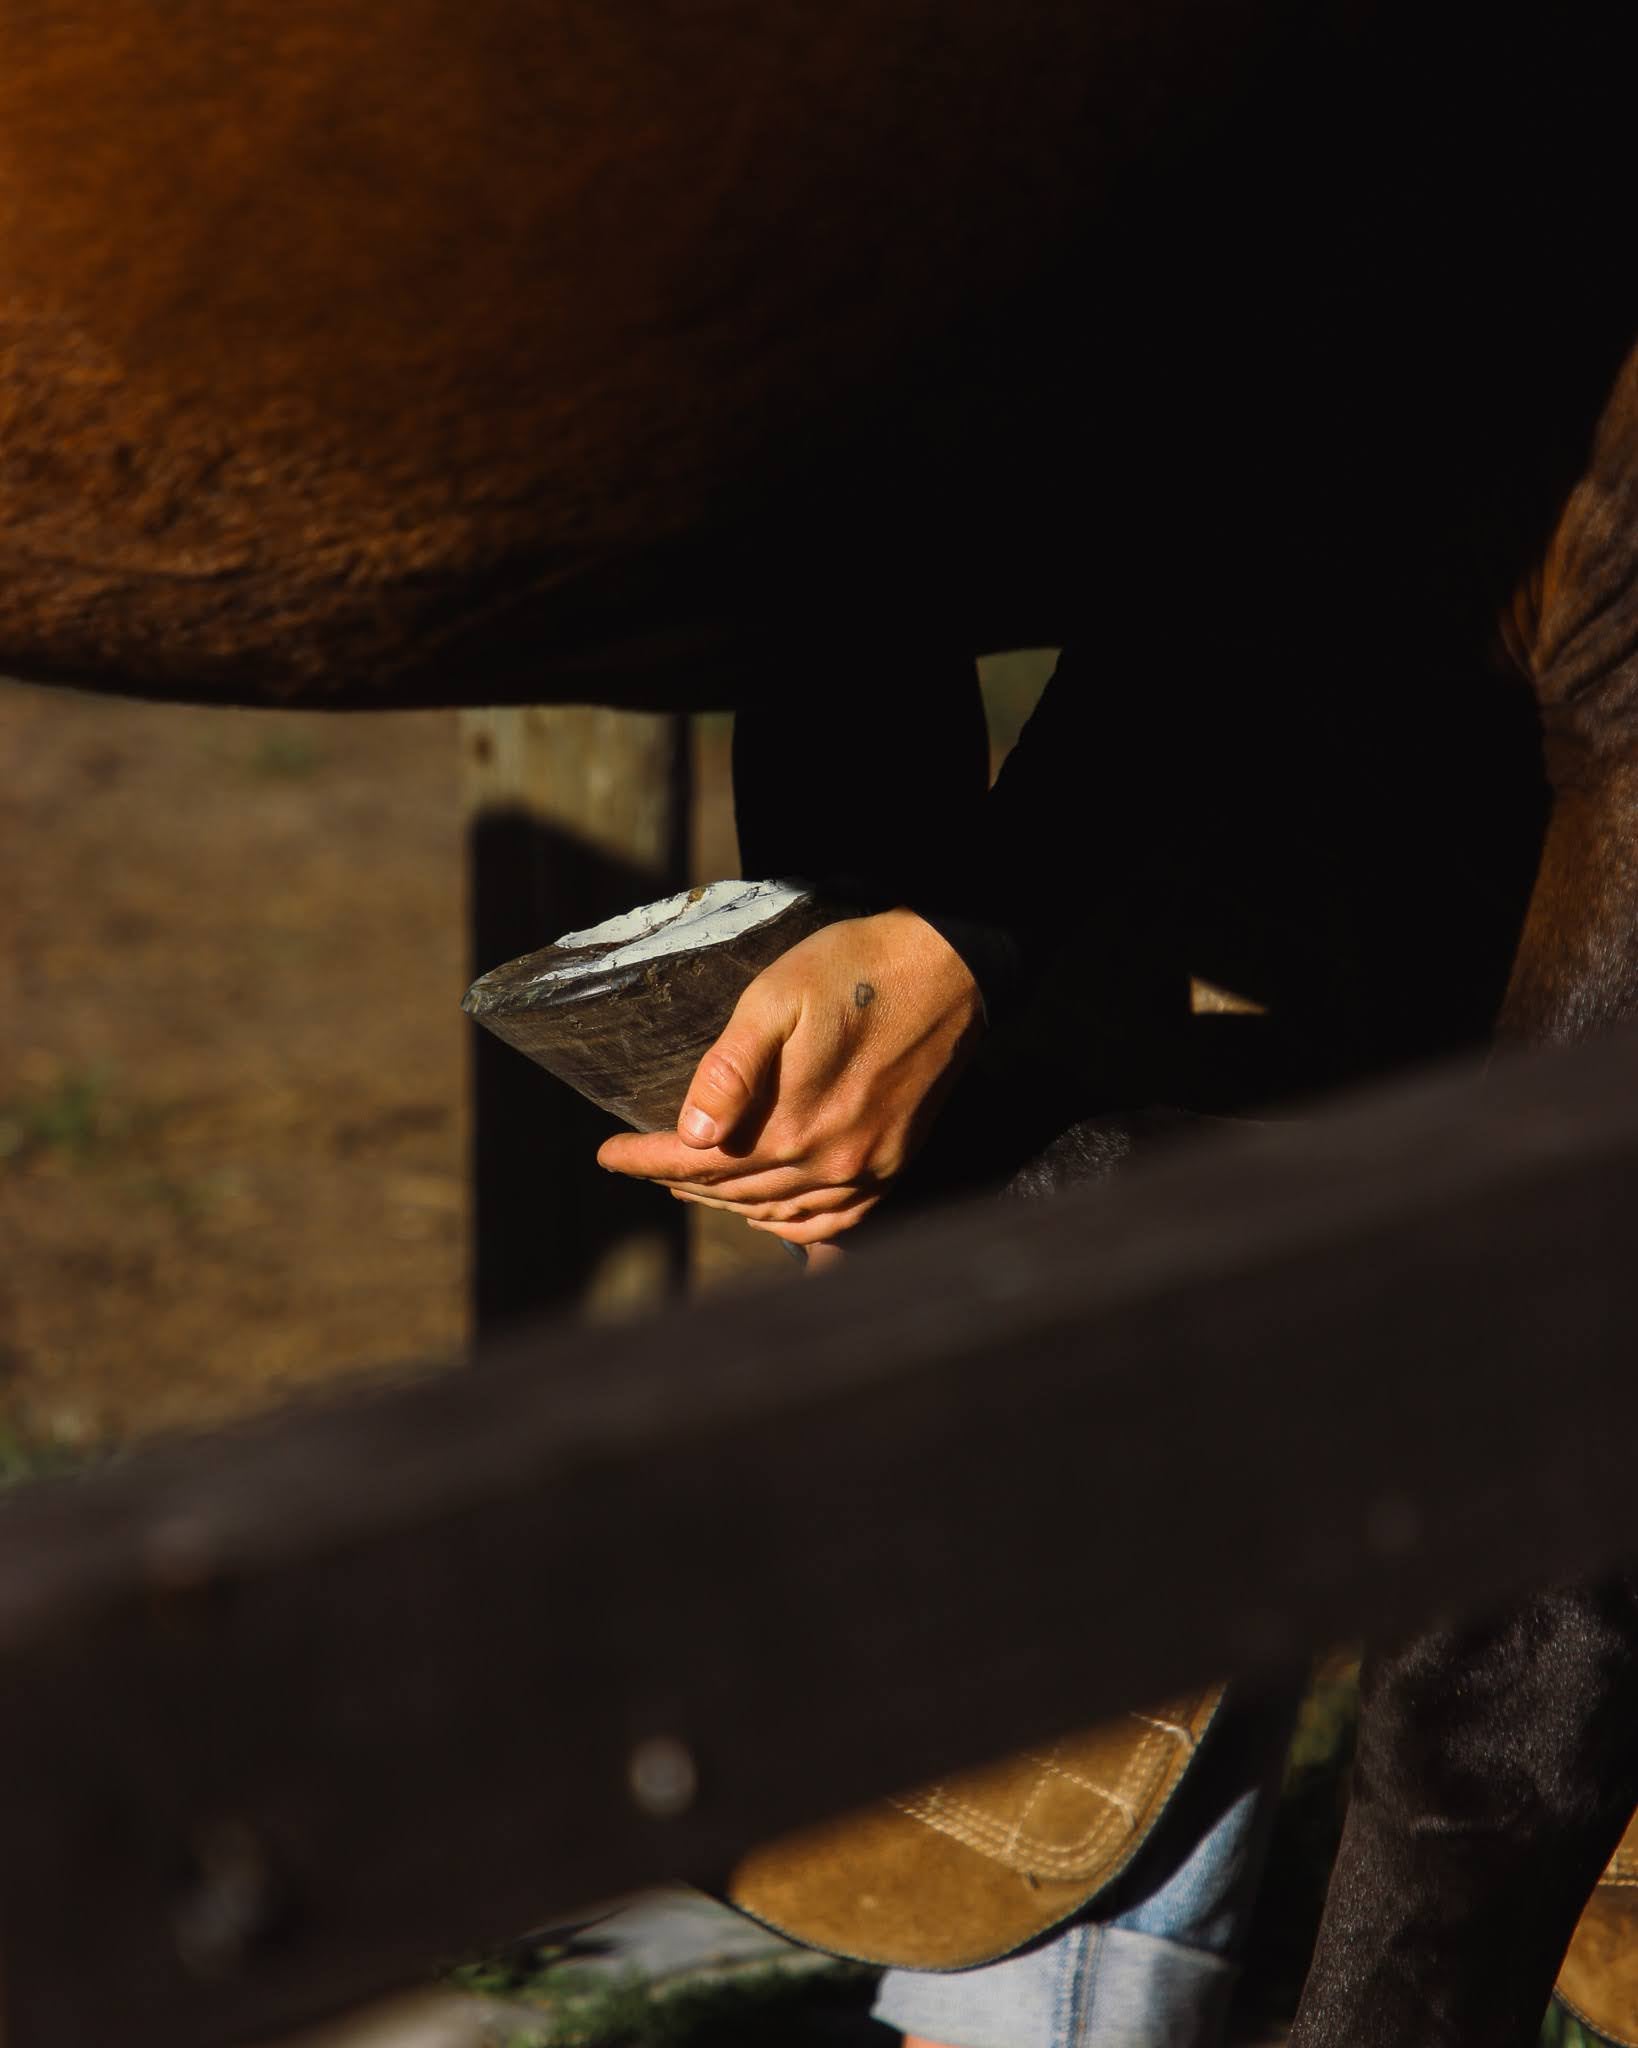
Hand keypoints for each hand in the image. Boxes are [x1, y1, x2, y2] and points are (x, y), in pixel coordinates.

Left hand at [597, 909, 982, 1245]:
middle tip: (641, 1164)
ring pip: (778, 1212)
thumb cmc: (852, 969)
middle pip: (732, 1191)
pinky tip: (770, 1210)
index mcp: (790, 1124)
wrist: (947, 967)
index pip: (696, 1161)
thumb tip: (690, 1133)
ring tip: (691, 1185)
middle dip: (677, 1180)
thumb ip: (730, 1069)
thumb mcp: (776, 999)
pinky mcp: (895, 1165)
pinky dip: (792, 1224)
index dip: (643, 1161)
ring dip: (727, 1204)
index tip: (606, 1155)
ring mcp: (866, 1170)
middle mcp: (827, 1161)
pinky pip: (836, 1221)